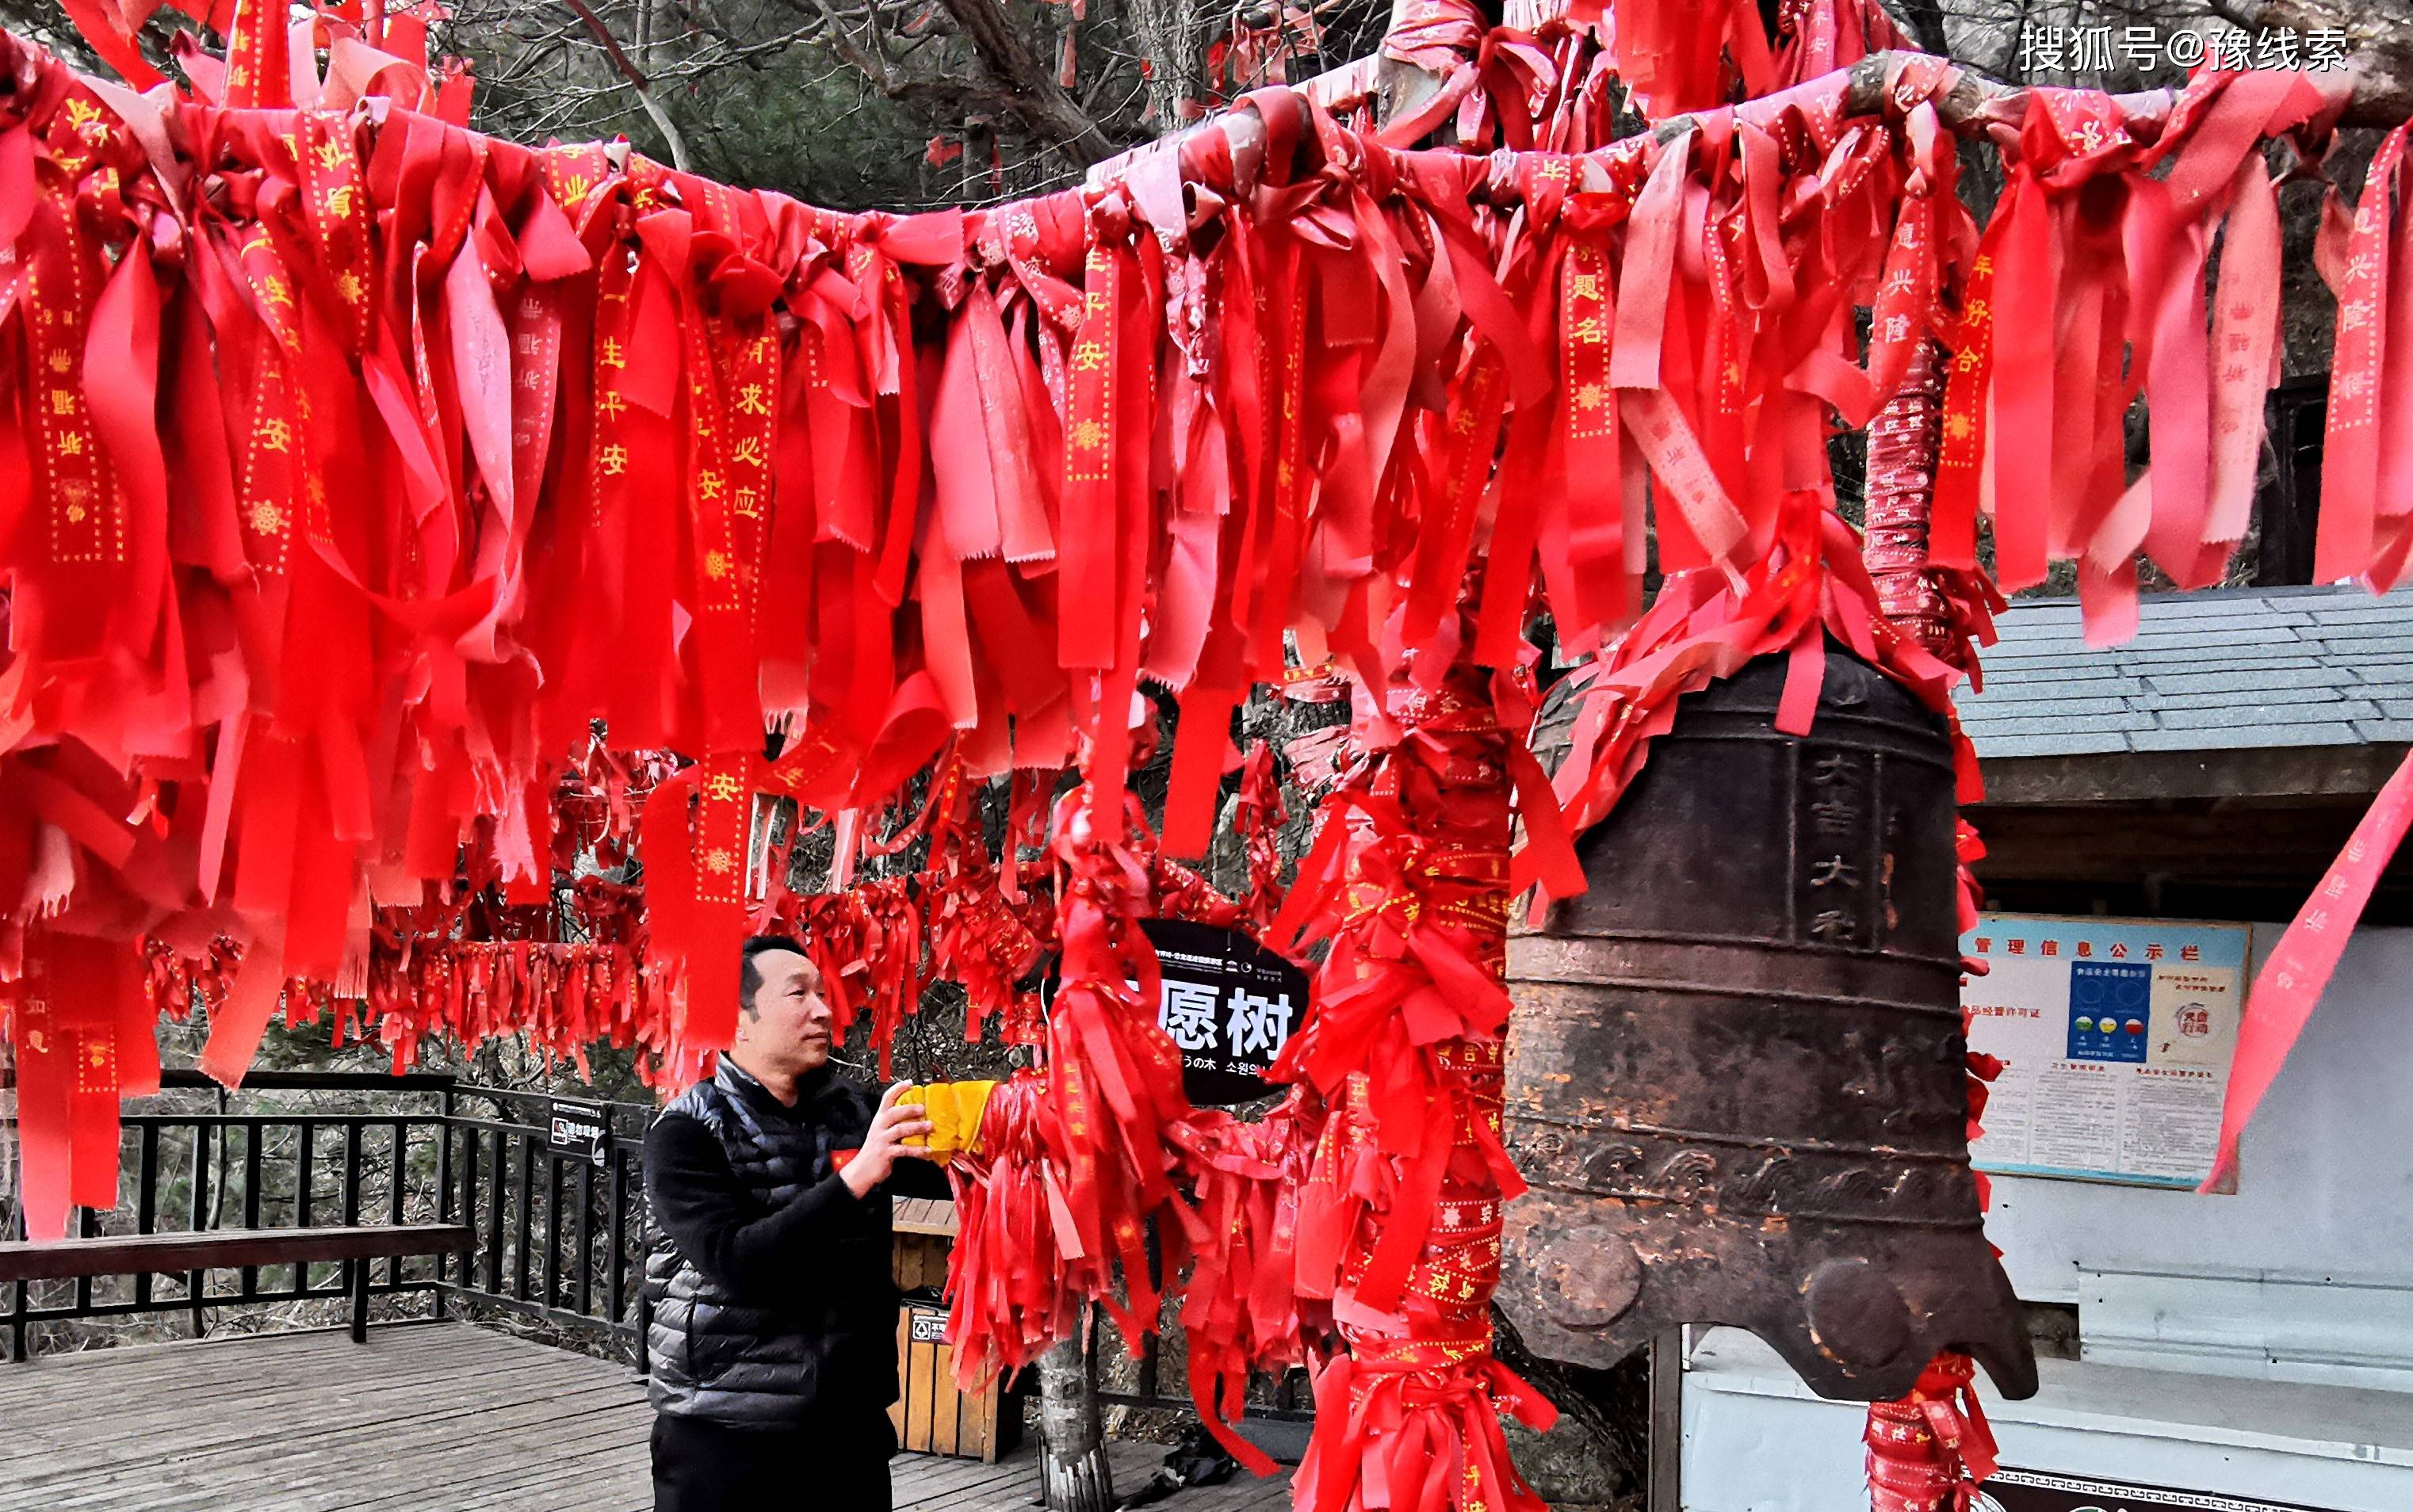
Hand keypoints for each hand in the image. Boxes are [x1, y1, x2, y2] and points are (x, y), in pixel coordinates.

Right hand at [841, 1082, 935, 1197]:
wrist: (861, 1170)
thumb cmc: (875, 1150)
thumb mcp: (882, 1133)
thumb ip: (895, 1124)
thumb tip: (917, 1117)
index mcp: (879, 1119)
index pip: (886, 1099)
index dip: (897, 1089)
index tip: (909, 1083)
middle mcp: (879, 1127)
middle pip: (894, 1112)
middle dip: (909, 1109)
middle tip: (923, 1107)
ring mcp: (882, 1140)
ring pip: (900, 1129)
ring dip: (916, 1127)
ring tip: (929, 1126)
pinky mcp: (886, 1153)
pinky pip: (904, 1150)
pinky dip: (917, 1150)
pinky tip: (927, 1150)